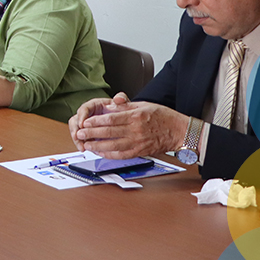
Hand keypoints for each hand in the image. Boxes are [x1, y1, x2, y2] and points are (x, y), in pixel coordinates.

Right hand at [68, 93, 128, 149]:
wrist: (123, 120)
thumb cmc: (120, 110)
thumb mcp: (122, 103)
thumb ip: (121, 99)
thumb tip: (119, 98)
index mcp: (93, 105)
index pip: (84, 109)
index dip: (82, 116)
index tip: (83, 124)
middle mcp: (87, 114)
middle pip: (75, 120)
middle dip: (75, 129)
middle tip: (78, 136)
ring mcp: (86, 125)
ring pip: (75, 130)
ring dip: (76, 138)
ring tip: (81, 146)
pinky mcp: (87, 133)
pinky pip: (80, 138)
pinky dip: (80, 143)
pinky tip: (84, 149)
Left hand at [71, 96, 187, 158]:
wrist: (179, 131)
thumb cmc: (163, 116)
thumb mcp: (144, 105)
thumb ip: (126, 106)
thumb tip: (110, 106)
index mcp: (136, 116)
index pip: (111, 119)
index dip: (96, 121)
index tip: (85, 122)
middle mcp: (136, 130)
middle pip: (109, 133)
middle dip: (92, 133)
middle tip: (80, 133)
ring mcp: (138, 142)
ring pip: (113, 146)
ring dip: (97, 146)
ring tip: (86, 144)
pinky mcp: (140, 151)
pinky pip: (121, 155)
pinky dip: (109, 154)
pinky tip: (100, 152)